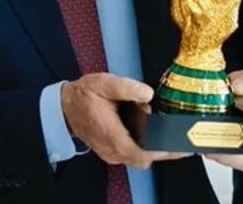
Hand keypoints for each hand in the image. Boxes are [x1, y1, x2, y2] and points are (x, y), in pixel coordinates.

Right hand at [61, 73, 190, 169]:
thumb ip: (126, 87)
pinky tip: (145, 131)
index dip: (160, 152)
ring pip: (139, 159)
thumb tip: (147, 94)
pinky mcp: (112, 153)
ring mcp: (111, 153)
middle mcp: (111, 149)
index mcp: (110, 134)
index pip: (140, 154)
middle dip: (161, 148)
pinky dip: (142, 146)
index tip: (176, 145)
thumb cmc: (85, 95)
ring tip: (157, 127)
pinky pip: (132, 155)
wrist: (67, 106)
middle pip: (144, 159)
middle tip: (173, 133)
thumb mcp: (104, 83)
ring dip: (151, 146)